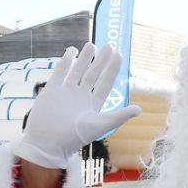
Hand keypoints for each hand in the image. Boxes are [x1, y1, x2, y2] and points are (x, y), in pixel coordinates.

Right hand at [14, 42, 140, 168]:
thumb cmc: (75, 137)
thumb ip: (120, 115)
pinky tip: (72, 51)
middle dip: (101, 60)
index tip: (119, 55)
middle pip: (93, 74)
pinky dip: (66, 62)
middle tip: (109, 45)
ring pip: (77, 71)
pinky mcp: (51, 91)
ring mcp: (66, 92)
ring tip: (91, 45)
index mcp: (93, 104)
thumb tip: (140, 109)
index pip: (106, 82)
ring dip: (84, 58)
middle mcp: (81, 97)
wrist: (48, 143)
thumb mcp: (101, 124)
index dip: (112, 69)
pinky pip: (60, 73)